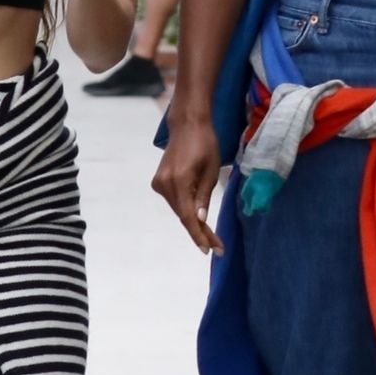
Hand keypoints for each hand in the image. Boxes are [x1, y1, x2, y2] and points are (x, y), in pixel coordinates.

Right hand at [152, 118, 224, 255]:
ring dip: (193, 222)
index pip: (187, 216)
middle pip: (182, 215)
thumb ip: (203, 197)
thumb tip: (199, 221)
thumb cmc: (206, 143)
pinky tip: (197, 217)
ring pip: (178, 210)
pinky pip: (175, 201)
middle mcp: (164, 184)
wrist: (187, 125)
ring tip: (210, 236)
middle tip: (217, 247)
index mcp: (179, 180)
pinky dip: (186, 209)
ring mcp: (159, 183)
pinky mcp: (158, 182)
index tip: (209, 249)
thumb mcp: (211, 171)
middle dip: (200, 232)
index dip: (198, 235)